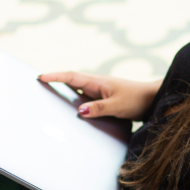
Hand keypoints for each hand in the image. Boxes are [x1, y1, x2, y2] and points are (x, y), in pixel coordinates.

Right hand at [37, 72, 161, 120]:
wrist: (153, 100)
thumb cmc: (137, 100)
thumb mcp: (118, 105)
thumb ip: (99, 108)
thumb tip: (79, 110)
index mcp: (97, 82)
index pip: (72, 76)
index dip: (55, 76)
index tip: (40, 77)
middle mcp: (96, 85)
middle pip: (70, 82)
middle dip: (54, 82)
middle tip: (36, 84)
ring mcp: (99, 92)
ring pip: (77, 92)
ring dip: (63, 93)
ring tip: (47, 98)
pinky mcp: (103, 100)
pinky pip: (84, 101)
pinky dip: (75, 104)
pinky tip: (70, 113)